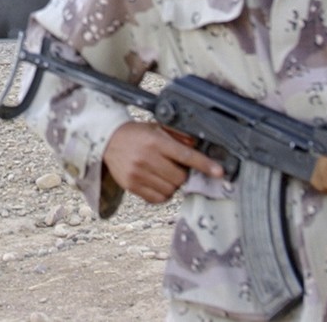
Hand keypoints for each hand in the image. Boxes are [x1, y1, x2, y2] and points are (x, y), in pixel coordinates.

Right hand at [103, 121, 224, 203]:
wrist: (107, 140)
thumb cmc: (137, 134)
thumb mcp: (157, 128)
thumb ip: (178, 137)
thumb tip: (197, 147)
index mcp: (155, 141)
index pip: (185, 155)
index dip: (204, 164)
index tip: (219, 172)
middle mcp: (146, 157)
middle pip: (179, 177)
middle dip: (183, 174)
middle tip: (176, 167)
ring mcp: (137, 173)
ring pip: (170, 190)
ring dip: (172, 184)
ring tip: (162, 172)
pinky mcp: (131, 185)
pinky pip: (158, 198)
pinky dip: (162, 193)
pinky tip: (156, 181)